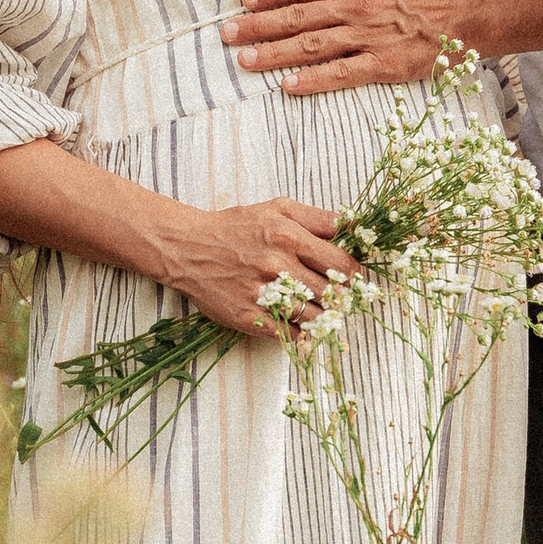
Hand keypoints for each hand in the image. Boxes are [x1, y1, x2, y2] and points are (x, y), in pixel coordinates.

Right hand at [150, 196, 358, 333]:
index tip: (353, 277)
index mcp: (287, 236)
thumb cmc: (236, 227)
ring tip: (324, 311)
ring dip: (325, 316)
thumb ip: (317, 217)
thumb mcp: (278, 209)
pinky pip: (289, 334)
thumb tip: (353, 225)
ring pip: (313, 316)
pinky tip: (302, 325)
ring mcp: (261, 294)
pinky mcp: (247, 317)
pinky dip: (302, 333)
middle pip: (330, 292)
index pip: (340, 263)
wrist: (188, 249)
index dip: (353, 273)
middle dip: (341, 296)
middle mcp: (276, 266)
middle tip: (341, 296)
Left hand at [223, 0, 473, 92]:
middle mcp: (357, 7)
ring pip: (311, 47)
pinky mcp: (383, 66)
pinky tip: (287, 84)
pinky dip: (313, 81)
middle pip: (298, 17)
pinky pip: (341, 74)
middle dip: (258, 25)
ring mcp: (369, 38)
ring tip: (244, 60)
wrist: (475, 13)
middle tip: (227, 34)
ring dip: (274, 54)